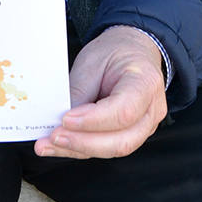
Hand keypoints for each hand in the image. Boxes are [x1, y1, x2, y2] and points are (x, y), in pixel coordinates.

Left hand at [33, 26, 167, 159]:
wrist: (131, 52)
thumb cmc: (115, 53)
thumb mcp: (92, 62)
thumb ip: (79, 93)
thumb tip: (60, 121)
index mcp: (145, 82)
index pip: (124, 111)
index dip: (93, 120)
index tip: (65, 119)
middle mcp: (151, 109)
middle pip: (122, 140)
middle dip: (83, 142)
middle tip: (54, 136)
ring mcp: (145, 126)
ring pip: (114, 149)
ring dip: (78, 149)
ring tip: (49, 144)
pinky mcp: (132, 135)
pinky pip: (107, 148)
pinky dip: (81, 148)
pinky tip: (60, 145)